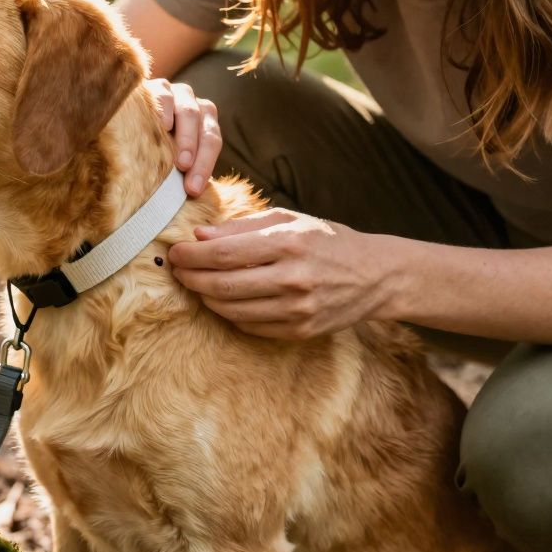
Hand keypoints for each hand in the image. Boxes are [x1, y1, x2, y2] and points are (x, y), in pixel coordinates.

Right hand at [147, 78, 220, 196]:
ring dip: (185, 136)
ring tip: (178, 158)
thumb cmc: (151, 144)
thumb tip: (192, 200)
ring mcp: (174, 91)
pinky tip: (162, 125)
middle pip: (203, 126)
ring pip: (188, 111)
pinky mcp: (152, 84)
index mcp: (203, 119)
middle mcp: (192, 103)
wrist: (124, 117)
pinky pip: (163, 95)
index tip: (193, 190)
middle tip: (186, 172)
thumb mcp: (169, 157)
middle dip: (197, 152)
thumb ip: (182, 170)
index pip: (212, 140)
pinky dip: (165, 110)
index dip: (205, 165)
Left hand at [166, 209, 401, 339]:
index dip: (191, 255)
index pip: (223, 252)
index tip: (175, 252)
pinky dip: (229, 313)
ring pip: (231, 309)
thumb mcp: (290, 220)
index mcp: (288, 243)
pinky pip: (249, 326)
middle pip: (222, 285)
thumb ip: (242, 227)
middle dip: (190, 278)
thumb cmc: (327, 241)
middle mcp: (293, 278)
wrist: (376, 276)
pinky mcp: (300, 330)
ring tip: (197, 285)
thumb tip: (200, 236)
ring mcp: (297, 309)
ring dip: (206, 298)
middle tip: (177, 271)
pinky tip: (224, 300)